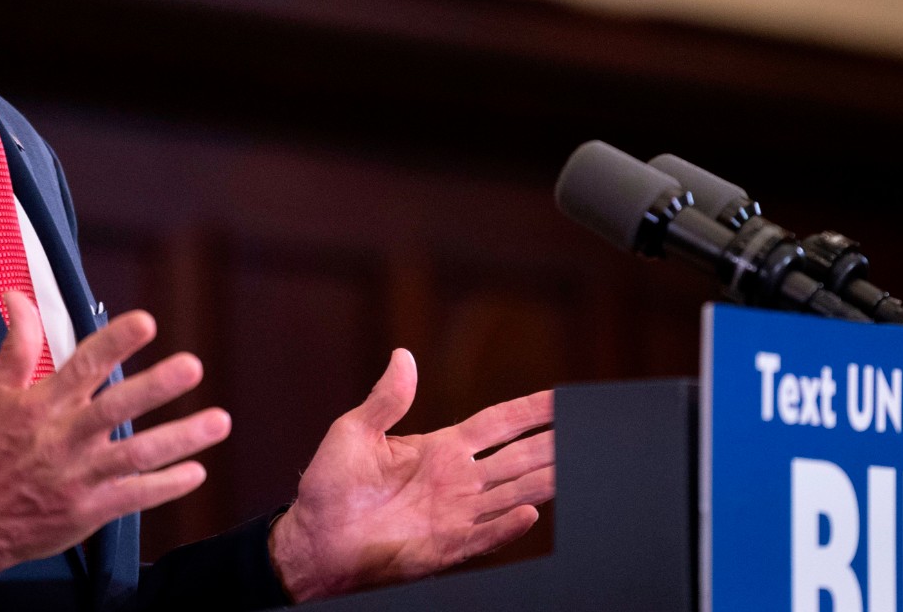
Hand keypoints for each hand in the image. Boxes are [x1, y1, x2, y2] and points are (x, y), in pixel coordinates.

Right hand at [0, 292, 228, 596]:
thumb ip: (17, 344)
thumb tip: (19, 297)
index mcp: (42, 406)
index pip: (83, 366)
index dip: (114, 342)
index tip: (145, 322)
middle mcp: (64, 438)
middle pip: (115, 408)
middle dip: (156, 387)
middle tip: (192, 366)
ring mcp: (79, 477)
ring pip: (136, 455)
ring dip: (180, 439)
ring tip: (219, 421)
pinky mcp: (89, 510)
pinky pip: (135, 497)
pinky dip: (166, 486)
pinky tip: (197, 471)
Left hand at [268, 349, 554, 600]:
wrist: (314, 539)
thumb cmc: (330, 486)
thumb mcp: (354, 431)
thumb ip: (386, 399)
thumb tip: (403, 356)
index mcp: (440, 449)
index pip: (498, 424)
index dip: (530, 410)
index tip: (562, 397)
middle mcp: (457, 481)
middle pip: (519, 457)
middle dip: (554, 441)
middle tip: (589, 427)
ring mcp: (456, 515)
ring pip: (514, 493)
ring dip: (545, 479)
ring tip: (577, 463)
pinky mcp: (446, 547)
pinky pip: (486, 535)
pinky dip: (508, 527)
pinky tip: (532, 514)